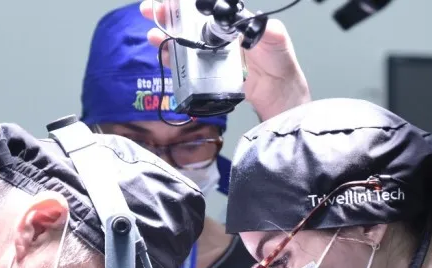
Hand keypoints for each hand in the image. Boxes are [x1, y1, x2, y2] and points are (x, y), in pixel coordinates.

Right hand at [139, 1, 310, 121]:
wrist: (279, 95)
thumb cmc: (281, 64)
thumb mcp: (276, 39)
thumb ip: (265, 29)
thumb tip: (253, 22)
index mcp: (232, 23)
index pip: (205, 8)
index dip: (185, 3)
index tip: (170, 1)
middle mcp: (219, 36)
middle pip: (187, 21)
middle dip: (167, 14)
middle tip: (150, 11)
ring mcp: (212, 55)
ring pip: (183, 41)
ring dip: (165, 35)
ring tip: (152, 33)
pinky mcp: (208, 74)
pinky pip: (186, 65)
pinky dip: (172, 59)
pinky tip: (163, 55)